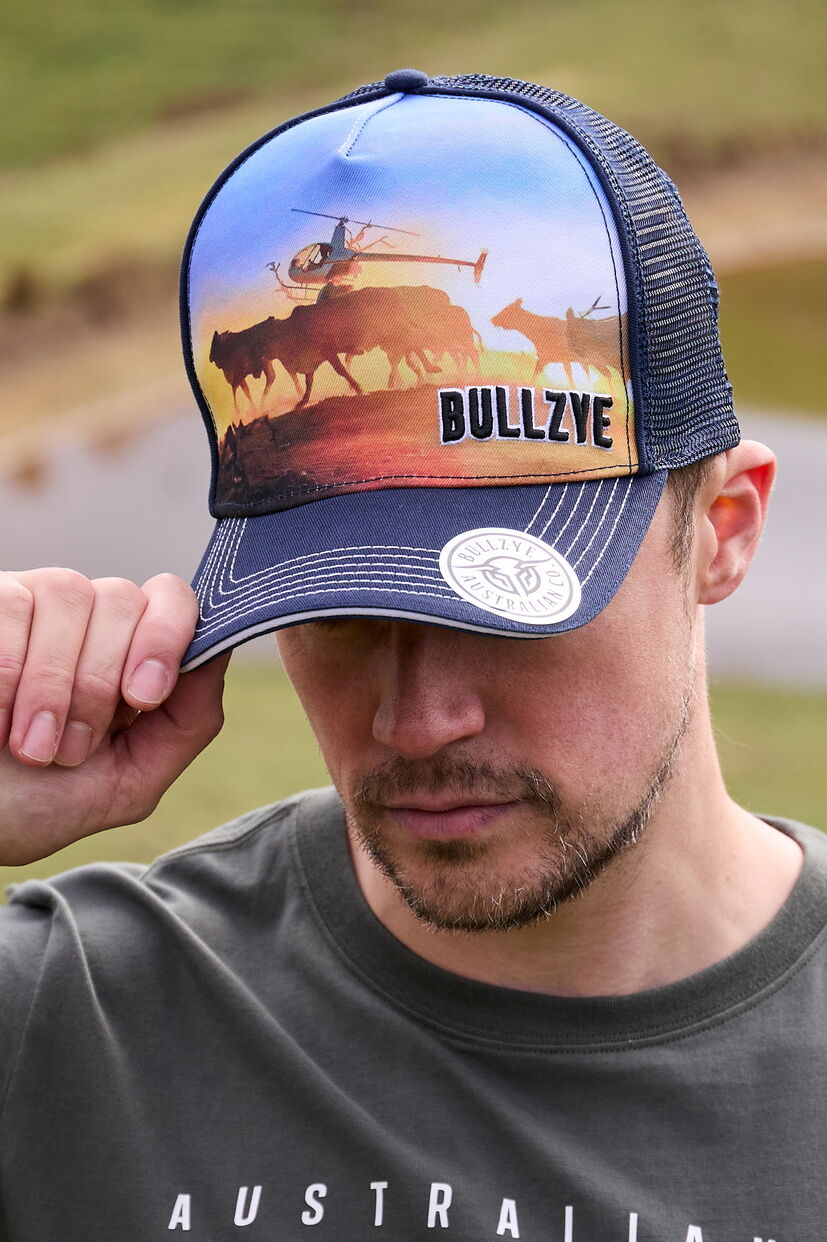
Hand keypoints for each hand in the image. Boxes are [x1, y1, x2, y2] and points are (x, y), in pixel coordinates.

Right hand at [0, 569, 229, 865]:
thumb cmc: (36, 804)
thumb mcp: (126, 783)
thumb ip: (187, 723)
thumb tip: (219, 656)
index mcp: (131, 654)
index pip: (174, 601)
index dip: (168, 638)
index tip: (144, 698)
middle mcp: (89, 618)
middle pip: (126, 600)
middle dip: (101, 683)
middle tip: (69, 750)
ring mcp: (35, 603)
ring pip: (73, 594)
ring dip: (54, 683)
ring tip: (29, 747)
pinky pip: (14, 605)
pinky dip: (9, 670)